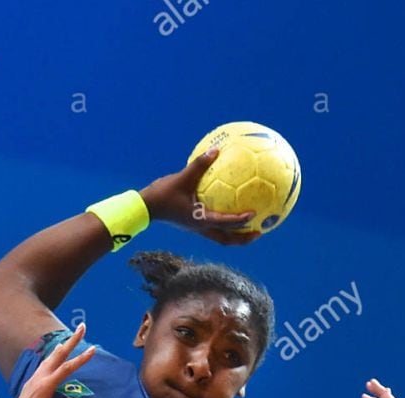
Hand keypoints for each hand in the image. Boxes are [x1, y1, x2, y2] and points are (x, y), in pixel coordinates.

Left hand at [0, 324, 95, 397]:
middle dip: (72, 341)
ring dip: (63, 347)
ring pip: (51, 358)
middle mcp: (40, 378)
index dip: (81, 359)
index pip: (66, 368)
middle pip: (59, 355)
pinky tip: (54, 355)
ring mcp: (35, 379)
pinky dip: (53, 355)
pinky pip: (45, 363)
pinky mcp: (32, 382)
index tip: (93, 349)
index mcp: (45, 386)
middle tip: (82, 327)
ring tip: (70, 338)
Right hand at [139, 148, 260, 245]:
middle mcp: (200, 227)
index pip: (224, 222)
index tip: (254, 214)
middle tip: (259, 231)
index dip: (240, 220)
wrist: (145, 207)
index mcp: (200, 219)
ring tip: (249, 227)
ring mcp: (196, 228)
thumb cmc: (162, 194)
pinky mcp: (193, 224)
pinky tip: (229, 210)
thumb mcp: (182, 178)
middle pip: (226, 240)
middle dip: (243, 239)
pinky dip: (225, 224)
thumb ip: (199, 164)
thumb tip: (216, 150)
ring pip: (220, 236)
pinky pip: (214, 226)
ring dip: (235, 235)